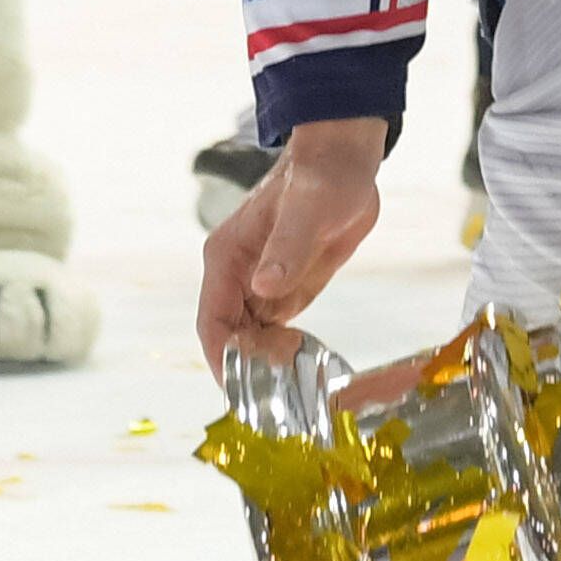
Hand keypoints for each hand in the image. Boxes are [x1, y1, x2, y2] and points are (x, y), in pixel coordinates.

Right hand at [197, 117, 387, 374]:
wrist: (347, 157)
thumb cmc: (322, 175)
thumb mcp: (308, 211)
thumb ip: (286, 249)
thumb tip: (262, 288)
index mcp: (227, 258)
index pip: (212, 322)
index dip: (221, 359)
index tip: (237, 392)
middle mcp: (239, 275)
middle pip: (231, 337)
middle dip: (247, 370)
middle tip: (279, 402)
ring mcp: (262, 282)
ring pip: (254, 337)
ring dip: (268, 365)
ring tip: (295, 394)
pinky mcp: (288, 284)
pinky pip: (279, 328)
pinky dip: (287, 351)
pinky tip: (307, 370)